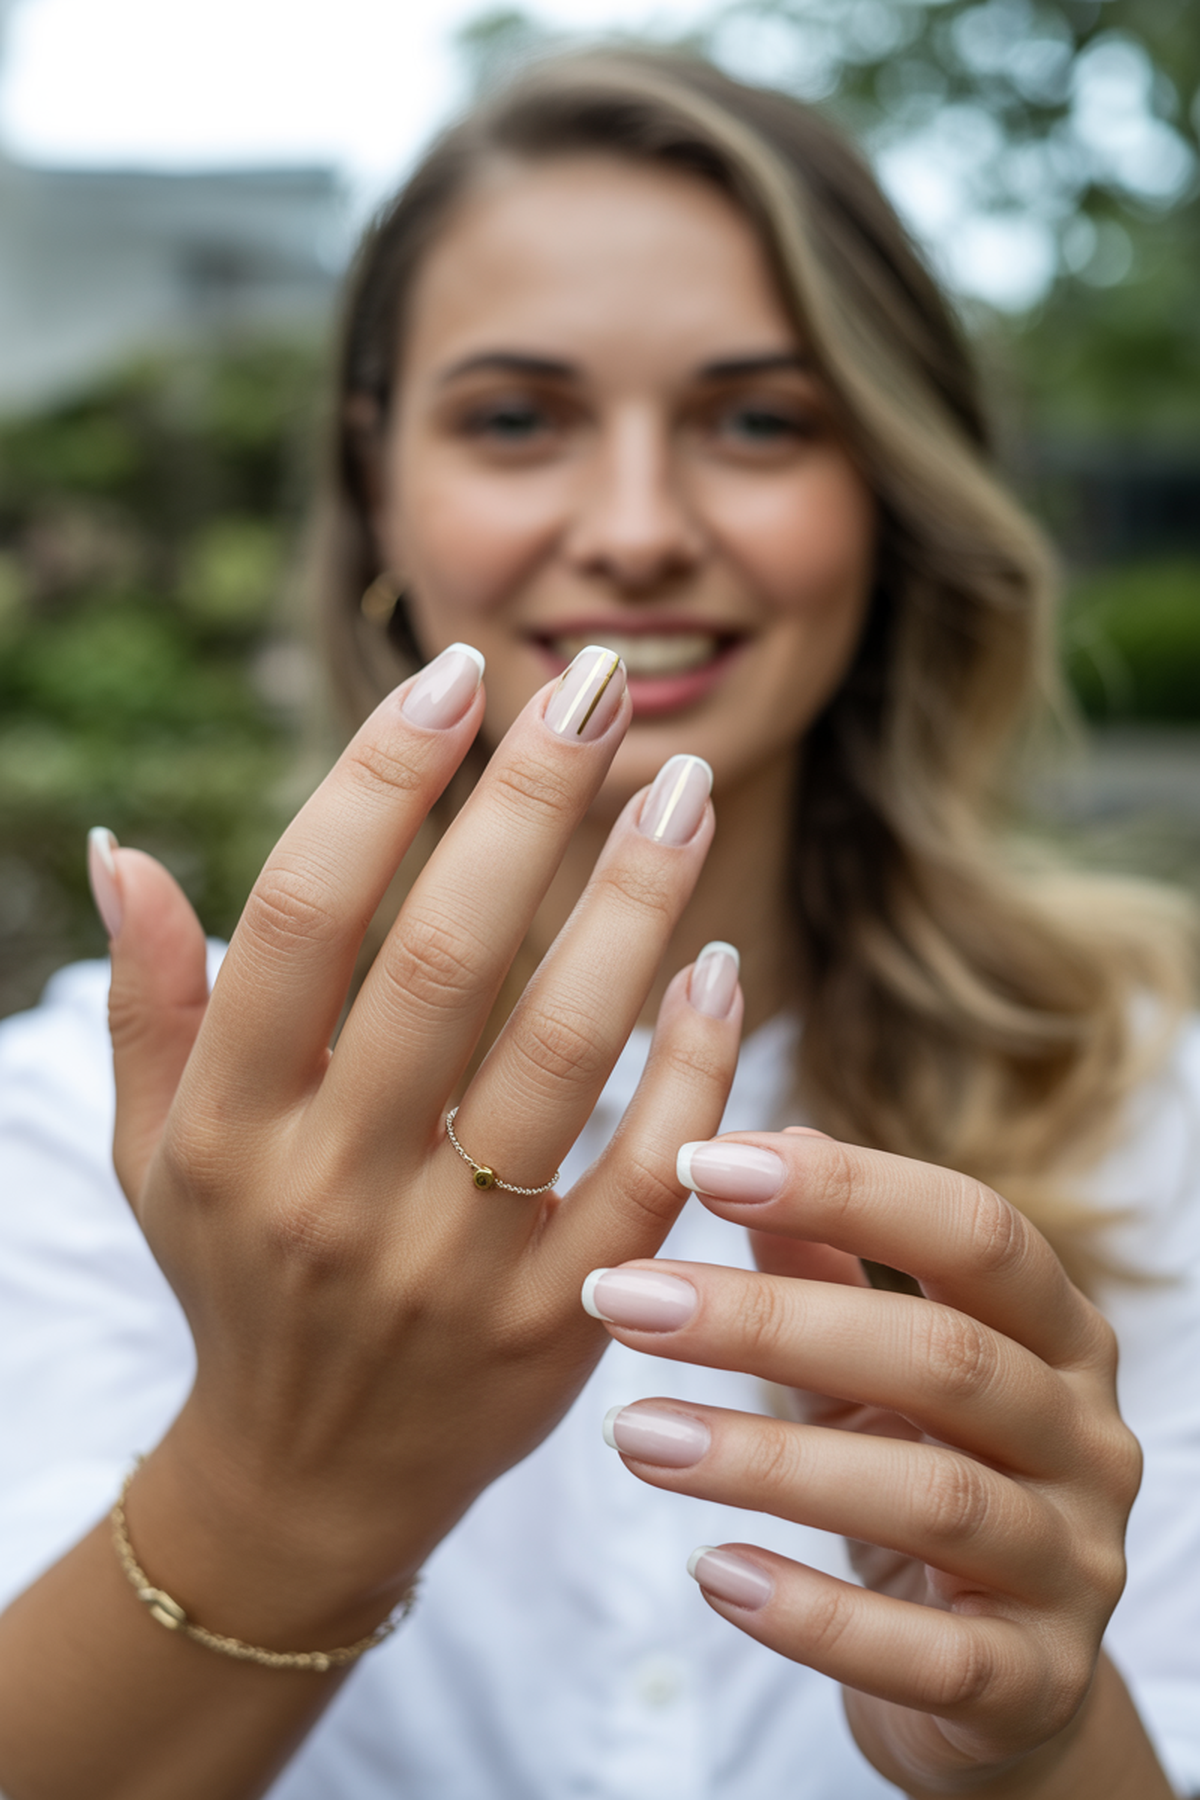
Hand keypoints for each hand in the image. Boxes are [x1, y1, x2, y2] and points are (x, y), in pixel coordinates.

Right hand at [98, 646, 740, 1648]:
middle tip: (599, 684)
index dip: (380, 781)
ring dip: (635, 903)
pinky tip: (722, 961)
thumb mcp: (157, 1152)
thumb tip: (124, 846)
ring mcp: (454, 1264)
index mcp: (232, 1128)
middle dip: (531, 802)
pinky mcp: (560, 1322)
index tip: (454, 675)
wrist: (309, 1482)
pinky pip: (648, 1173)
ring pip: (564, 1050)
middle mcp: (335, 1189)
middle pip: (448, 961)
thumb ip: (150, 1002)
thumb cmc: (238, 1278)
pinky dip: (695, 1064)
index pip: (303, 918)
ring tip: (685, 784)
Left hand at [587, 1130, 1147, 1795]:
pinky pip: (929, 1653)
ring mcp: (1073, 1565)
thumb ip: (825, 1268)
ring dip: (767, 1462)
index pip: (973, 1232)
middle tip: (624, 1302)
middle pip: (942, 1356)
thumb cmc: (921, 1476)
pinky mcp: (1033, 1684)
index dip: (844, 1190)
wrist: (999, 1688)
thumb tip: (760, 1140)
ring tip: (632, 1435)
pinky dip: (814, 1614)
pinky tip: (711, 1574)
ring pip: (931, 1498)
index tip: (700, 1163)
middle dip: (769, 1323)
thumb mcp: (876, 1368)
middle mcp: (1088, 1438)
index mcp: (1060, 1333)